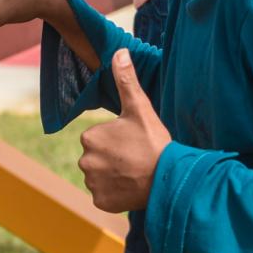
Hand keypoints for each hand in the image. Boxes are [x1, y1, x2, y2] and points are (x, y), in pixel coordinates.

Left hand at [77, 49, 169, 212]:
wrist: (168, 179)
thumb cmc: (154, 142)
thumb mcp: (140, 108)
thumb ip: (126, 81)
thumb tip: (119, 51)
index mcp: (90, 136)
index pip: (100, 137)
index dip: (118, 139)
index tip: (134, 142)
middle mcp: (85, 160)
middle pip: (99, 157)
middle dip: (114, 158)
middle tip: (136, 157)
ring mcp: (92, 183)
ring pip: (101, 176)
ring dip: (115, 175)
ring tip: (136, 172)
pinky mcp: (101, 201)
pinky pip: (105, 195)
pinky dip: (116, 192)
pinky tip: (132, 187)